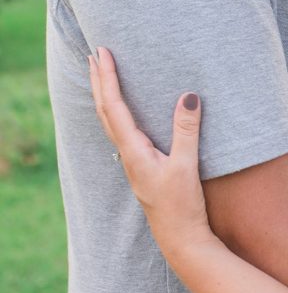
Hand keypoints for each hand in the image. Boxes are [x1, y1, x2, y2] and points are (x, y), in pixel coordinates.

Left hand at [89, 48, 212, 270]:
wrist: (180, 238)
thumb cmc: (182, 206)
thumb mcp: (187, 166)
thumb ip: (187, 130)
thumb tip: (189, 96)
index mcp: (134, 150)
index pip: (114, 106)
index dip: (108, 78)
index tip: (103, 54)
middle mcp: (127, 155)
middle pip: (104, 111)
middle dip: (98, 82)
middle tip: (93, 55)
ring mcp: (132, 162)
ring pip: (109, 122)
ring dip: (103, 96)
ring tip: (101, 76)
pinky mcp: (141, 167)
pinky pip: (121, 132)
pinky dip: (115, 113)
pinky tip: (121, 112)